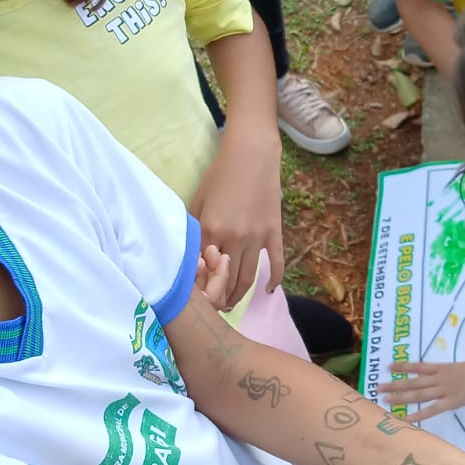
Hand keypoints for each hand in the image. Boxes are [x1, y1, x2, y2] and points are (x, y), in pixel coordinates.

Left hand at [189, 134, 284, 307]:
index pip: (203, 273)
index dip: (199, 290)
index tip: (196, 299)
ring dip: (240, 296)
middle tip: (214, 308)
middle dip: (219, 300)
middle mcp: (233, 240)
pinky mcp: (274, 233)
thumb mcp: (197, 201)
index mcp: (210, 232)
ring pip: (248, 279)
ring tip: (232, 304)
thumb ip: (193, 231)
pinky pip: (276, 263)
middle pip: (227, 282)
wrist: (252, 155)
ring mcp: (256, 238)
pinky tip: (268, 291)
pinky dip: (274, 280)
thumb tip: (188, 257)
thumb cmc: (219, 176)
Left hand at [379, 358, 464, 422]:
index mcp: (442, 368)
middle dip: (395, 384)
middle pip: (413, 381)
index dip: (403, 367)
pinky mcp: (451, 402)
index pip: (418, 367)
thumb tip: (449, 378)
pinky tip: (406, 419)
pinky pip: (431, 409)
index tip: (389, 367)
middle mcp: (439, 378)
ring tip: (385, 399)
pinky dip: (418, 414)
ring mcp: (444, 390)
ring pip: (418, 394)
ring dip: (400, 397)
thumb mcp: (464, 368)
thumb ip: (453, 374)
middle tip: (378, 387)